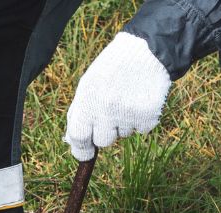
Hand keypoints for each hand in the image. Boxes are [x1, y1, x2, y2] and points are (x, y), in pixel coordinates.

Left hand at [64, 32, 171, 160]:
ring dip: (124, 123)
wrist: (147, 50)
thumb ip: (78, 113)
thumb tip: (72, 142)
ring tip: (128, 98)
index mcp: (88, 100)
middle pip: (103, 141)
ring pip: (123, 135)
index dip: (81, 150)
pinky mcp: (149, 116)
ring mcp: (128, 114)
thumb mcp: (88, 84)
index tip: (85, 154)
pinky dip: (141, 120)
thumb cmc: (112, 69)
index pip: (78, 137)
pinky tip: (141, 99)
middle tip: (112, 112)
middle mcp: (107, 109)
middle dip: (105, 132)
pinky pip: (141, 130)